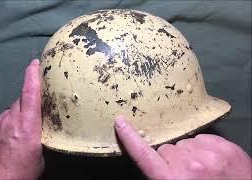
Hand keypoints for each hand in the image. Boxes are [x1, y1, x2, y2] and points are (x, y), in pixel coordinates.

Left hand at [0, 59, 43, 178]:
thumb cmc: (22, 173)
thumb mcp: (40, 154)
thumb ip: (40, 135)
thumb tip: (40, 129)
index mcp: (28, 124)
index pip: (30, 92)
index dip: (32, 74)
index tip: (35, 63)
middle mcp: (10, 120)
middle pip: (20, 101)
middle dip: (28, 105)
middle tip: (34, 117)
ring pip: (10, 112)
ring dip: (16, 118)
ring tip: (19, 135)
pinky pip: (0, 121)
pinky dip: (6, 126)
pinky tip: (7, 140)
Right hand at [114, 116, 251, 179]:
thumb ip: (162, 174)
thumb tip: (155, 157)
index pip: (144, 155)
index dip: (130, 137)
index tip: (120, 122)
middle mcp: (188, 165)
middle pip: (167, 150)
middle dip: (172, 159)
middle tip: (185, 174)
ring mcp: (208, 154)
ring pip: (185, 143)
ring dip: (189, 153)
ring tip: (203, 169)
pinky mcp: (224, 146)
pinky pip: (202, 139)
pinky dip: (204, 148)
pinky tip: (213, 161)